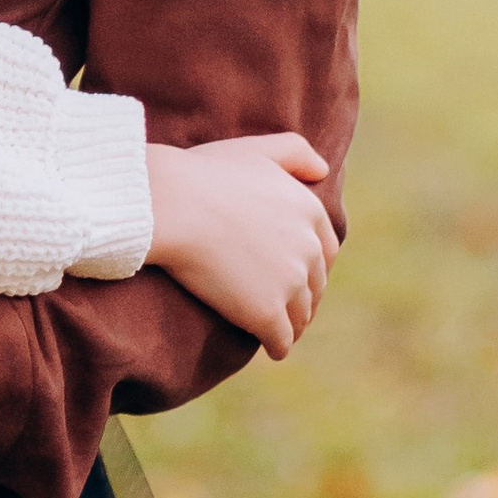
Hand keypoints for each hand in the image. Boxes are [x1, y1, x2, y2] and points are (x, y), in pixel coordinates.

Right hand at [142, 132, 336, 358]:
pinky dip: (278, 345)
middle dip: (305, 295)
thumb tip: (323, 170)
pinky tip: (271, 348)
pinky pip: (282, 340)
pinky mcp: (266, 314)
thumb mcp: (256, 148)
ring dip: (293, 323)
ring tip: (279, 329)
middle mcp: (308, 248)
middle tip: (287, 305)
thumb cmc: (203, 174)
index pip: (326, 249)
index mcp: (309, 211)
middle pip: (316, 284)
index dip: (313, 264)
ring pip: (302, 314)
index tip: (299, 274)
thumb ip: (296, 152)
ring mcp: (290, 283)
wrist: (170, 206)